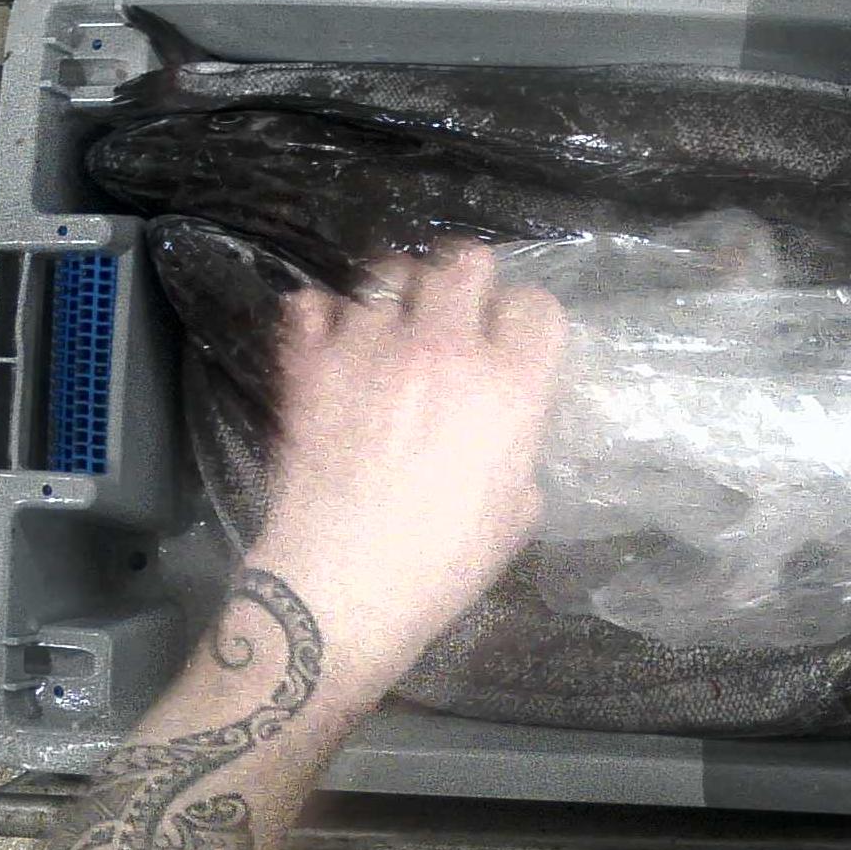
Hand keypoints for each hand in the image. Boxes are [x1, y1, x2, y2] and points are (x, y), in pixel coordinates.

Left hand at [249, 242, 566, 685]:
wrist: (343, 586)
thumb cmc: (443, 564)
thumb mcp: (517, 511)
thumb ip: (519, 445)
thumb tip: (507, 424)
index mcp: (510, 387)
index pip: (537, 306)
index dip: (528, 321)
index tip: (516, 341)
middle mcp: (446, 349)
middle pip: (466, 263)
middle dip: (468, 281)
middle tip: (457, 313)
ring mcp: (373, 348)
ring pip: (389, 271)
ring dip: (398, 291)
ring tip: (393, 319)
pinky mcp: (313, 363)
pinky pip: (314, 305)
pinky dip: (324, 316)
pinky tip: (332, 339)